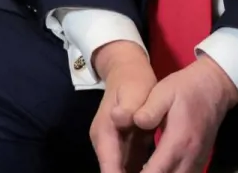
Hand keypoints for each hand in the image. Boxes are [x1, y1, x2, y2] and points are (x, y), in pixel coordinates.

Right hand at [91, 41, 156, 172]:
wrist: (127, 73)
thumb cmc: (132, 83)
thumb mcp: (132, 92)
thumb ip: (128, 108)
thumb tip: (120, 119)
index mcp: (105, 134)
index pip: (110, 168)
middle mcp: (106, 145)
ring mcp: (114, 148)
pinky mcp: (125, 149)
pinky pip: (132, 169)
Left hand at [132, 56, 237, 172]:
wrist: (214, 88)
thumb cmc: (185, 89)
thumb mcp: (163, 92)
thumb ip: (149, 110)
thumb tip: (136, 122)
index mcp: (178, 141)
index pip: (157, 171)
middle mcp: (190, 156)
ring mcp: (197, 160)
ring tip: (137, 171)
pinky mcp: (199, 160)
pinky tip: (154, 171)